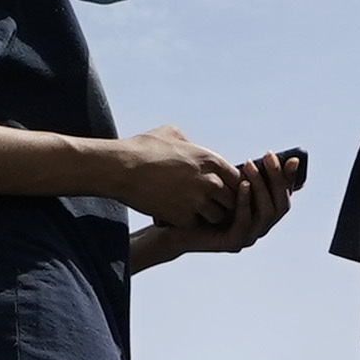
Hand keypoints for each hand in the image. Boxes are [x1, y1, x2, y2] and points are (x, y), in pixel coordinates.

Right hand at [102, 125, 245, 230]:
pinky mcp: (183, 218)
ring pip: (217, 217)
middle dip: (222, 202)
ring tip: (191, 210)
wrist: (121, 168)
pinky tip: (173, 215)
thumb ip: (189, 142)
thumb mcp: (171, 133)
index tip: (220, 187)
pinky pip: (195, 226)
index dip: (230, 184)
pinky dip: (186, 223)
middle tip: (207, 203)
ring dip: (206, 215)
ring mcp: (198, 201)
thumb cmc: (142, 147)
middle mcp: (210, 181)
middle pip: (232, 200)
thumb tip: (190, 144)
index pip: (239, 179)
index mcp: (211, 160)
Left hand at [174, 151, 302, 257]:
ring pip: (266, 213)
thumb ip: (247, 173)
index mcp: (261, 213)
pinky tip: (242, 184)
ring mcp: (248, 237)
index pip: (284, 197)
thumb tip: (267, 152)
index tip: (290, 158)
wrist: (174, 223)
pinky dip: (246, 202)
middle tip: (268, 156)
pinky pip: (245, 222)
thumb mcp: (227, 181)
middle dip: (277, 179)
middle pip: (281, 205)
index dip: (289, 179)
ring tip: (251, 166)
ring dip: (261, 187)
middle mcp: (259, 227)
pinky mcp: (233, 243)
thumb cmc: (200, 198)